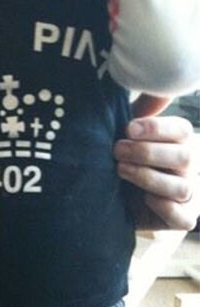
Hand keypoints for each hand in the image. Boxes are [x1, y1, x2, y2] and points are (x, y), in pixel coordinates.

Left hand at [114, 105, 198, 230]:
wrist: (115, 197)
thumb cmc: (126, 157)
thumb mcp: (129, 132)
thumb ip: (144, 109)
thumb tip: (157, 86)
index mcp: (181, 141)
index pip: (181, 130)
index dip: (156, 128)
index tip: (128, 127)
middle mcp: (190, 166)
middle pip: (184, 157)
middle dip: (147, 153)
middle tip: (117, 150)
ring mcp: (190, 194)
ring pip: (182, 187)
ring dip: (149, 178)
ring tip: (121, 170)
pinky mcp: (182, 219)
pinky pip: (183, 218)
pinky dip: (164, 208)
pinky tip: (145, 199)